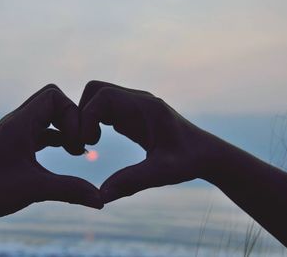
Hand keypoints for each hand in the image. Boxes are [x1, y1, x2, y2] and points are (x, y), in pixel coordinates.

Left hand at [0, 84, 102, 255]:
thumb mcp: (35, 189)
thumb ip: (70, 191)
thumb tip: (101, 200)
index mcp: (19, 123)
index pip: (53, 96)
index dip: (72, 114)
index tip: (77, 141)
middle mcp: (16, 122)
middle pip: (51, 99)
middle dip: (71, 117)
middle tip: (80, 142)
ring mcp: (15, 132)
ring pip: (46, 115)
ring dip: (65, 128)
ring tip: (77, 151)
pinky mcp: (14, 143)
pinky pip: (41, 130)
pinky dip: (57, 138)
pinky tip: (67, 154)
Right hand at [79, 81, 212, 202]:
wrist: (205, 153)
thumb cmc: (188, 161)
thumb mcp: (162, 173)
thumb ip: (133, 181)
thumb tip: (101, 196)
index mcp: (145, 106)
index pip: (103, 95)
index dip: (87, 116)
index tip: (89, 143)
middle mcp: (137, 100)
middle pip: (95, 90)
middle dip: (81, 113)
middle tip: (84, 142)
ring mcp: (133, 105)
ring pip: (96, 97)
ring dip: (85, 118)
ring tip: (89, 145)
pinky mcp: (130, 113)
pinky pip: (103, 109)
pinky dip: (92, 122)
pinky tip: (95, 143)